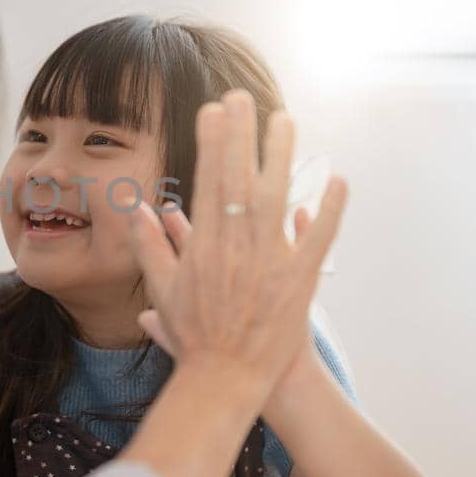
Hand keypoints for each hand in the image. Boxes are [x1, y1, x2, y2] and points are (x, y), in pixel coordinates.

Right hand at [129, 91, 345, 400]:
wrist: (225, 380)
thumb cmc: (193, 338)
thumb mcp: (162, 291)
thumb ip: (150, 247)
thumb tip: (138, 210)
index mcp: (203, 246)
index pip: (206, 181)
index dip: (210, 141)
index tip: (212, 109)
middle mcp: (236, 247)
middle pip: (239, 178)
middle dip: (240, 134)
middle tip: (243, 96)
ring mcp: (269, 263)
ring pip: (277, 198)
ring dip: (282, 156)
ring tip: (285, 120)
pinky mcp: (299, 282)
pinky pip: (319, 240)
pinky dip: (330, 210)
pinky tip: (337, 180)